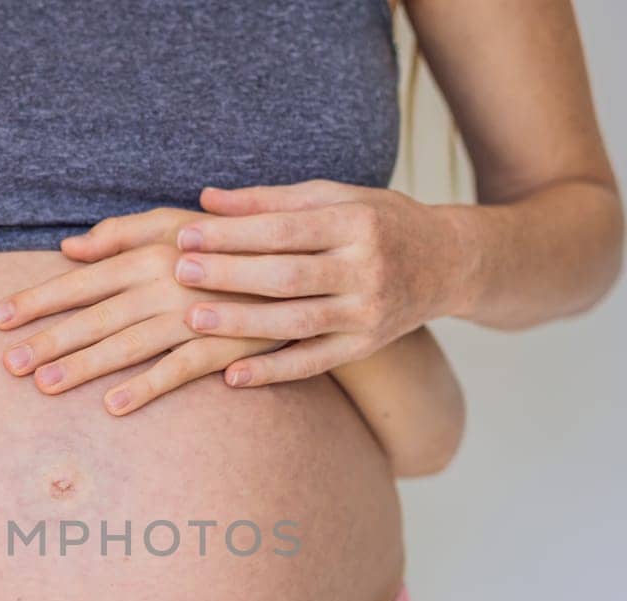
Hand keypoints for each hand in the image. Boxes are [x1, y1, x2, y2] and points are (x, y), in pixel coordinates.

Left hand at [0, 207, 281, 415]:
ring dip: (85, 365)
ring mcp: (196, 312)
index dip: (38, 298)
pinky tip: (114, 406)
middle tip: (7, 363)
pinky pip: (179, 369)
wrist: (306, 263)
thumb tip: (69, 248)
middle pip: (97, 314)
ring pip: (129, 342)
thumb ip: (122, 234)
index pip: (83, 278)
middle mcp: (168, 280)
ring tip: (44, 385)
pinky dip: (147, 386)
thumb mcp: (177, 225)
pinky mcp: (225, 342)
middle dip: (49, 338)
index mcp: (152, 251)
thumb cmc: (229, 243)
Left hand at [160, 180, 470, 385]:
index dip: (233, 234)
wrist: (448, 262)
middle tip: (178, 271)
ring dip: (242, 324)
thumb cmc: (378, 221)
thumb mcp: (334, 198)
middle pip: (288, 276)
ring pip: (297, 322)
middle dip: (230, 275)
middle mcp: (367, 268)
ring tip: (191, 319)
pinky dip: (272, 372)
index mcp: (356, 223)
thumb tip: (205, 199)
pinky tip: (231, 377)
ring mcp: (368, 312)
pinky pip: (314, 363)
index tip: (185, 234)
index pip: (284, 230)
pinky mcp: (366, 346)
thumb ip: (270, 201)